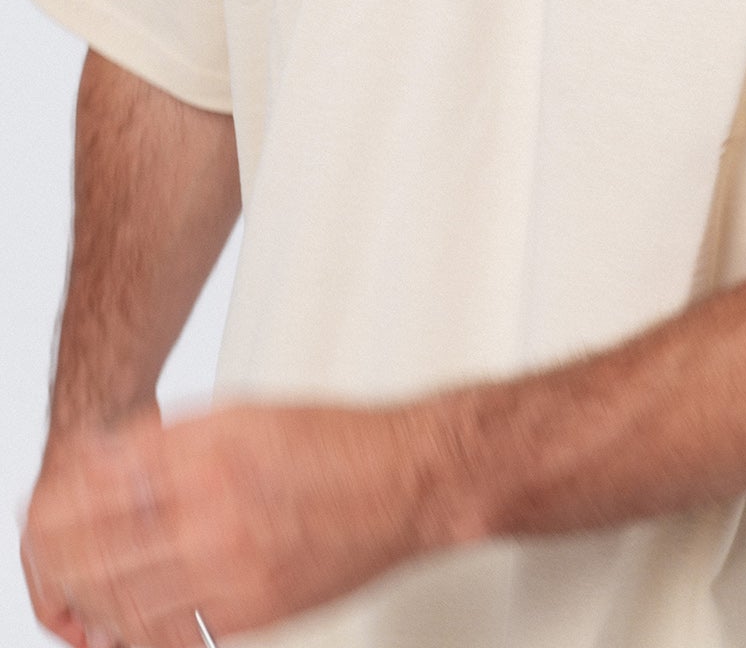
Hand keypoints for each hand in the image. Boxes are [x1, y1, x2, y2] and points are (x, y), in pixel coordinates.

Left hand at [20, 400, 427, 647]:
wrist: (409, 483)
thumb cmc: (340, 442)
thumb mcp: (247, 411)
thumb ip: (174, 436)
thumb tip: (110, 455)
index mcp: (209, 454)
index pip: (98, 485)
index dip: (57, 500)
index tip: (44, 502)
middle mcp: (215, 512)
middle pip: (98, 549)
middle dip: (57, 556)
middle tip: (46, 553)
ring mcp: (233, 569)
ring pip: (124, 602)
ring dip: (88, 599)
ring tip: (77, 591)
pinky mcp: (254, 611)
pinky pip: (170, 634)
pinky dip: (136, 630)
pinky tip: (125, 621)